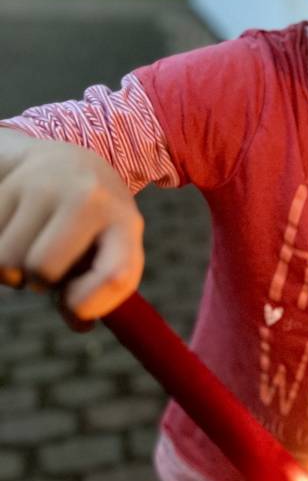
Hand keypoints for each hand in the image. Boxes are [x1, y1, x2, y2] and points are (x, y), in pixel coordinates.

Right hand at [0, 131, 143, 320]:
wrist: (67, 159)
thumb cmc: (91, 224)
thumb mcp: (108, 249)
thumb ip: (97, 291)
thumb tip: (79, 321)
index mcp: (123, 221)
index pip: (115, 276)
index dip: (89, 304)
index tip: (74, 308)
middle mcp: (89, 197)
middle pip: (42, 270)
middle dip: (37, 281)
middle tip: (45, 266)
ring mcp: (47, 183)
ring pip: (4, 260)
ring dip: (10, 267)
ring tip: (30, 245)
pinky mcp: (12, 180)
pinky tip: (12, 229)